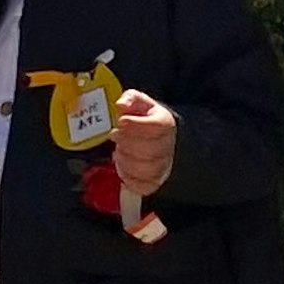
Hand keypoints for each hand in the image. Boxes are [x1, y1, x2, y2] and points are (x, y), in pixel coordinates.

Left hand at [109, 83, 176, 198]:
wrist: (157, 142)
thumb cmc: (144, 121)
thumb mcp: (139, 103)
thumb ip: (130, 99)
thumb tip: (121, 104)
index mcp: (165, 124)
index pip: (157, 127)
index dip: (137, 125)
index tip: (122, 122)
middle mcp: (167, 147)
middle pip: (150, 149)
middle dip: (127, 142)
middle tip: (116, 135)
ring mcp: (162, 166)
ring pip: (144, 169)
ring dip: (125, 159)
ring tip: (119, 149)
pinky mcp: (153, 182)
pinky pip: (140, 184)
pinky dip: (127, 176)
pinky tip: (123, 164)